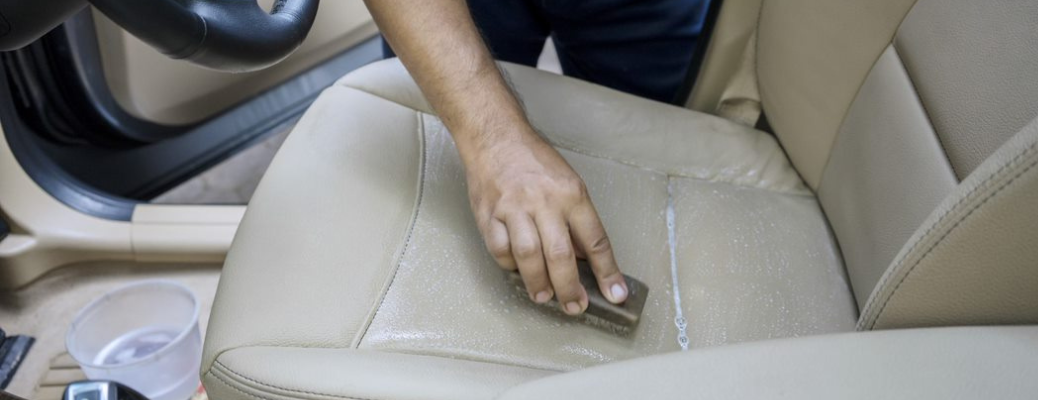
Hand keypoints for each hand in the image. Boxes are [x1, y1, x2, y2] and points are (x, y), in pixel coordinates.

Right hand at [465, 129, 628, 314]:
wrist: (495, 138)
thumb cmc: (534, 161)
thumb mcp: (568, 183)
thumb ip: (576, 220)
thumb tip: (584, 258)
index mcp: (571, 194)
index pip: (595, 241)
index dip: (607, 272)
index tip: (616, 294)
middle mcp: (544, 202)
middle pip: (560, 255)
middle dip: (570, 288)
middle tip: (575, 306)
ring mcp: (514, 209)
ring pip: (529, 257)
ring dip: (538, 283)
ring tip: (545, 297)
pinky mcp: (490, 215)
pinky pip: (501, 250)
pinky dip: (510, 266)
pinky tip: (518, 270)